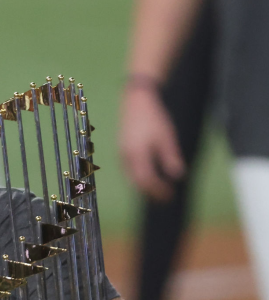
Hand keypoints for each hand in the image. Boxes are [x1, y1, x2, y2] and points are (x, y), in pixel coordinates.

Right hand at [119, 86, 183, 201]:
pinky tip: (149, 176)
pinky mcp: (121, 150)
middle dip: (151, 192)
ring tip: (159, 190)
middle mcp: (126, 157)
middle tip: (166, 198)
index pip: (146, 180)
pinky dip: (139, 177)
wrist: (136, 102)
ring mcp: (121, 154)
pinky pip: (129, 170)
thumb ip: (170, 156)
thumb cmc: (154, 117)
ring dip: (144, 186)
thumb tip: (178, 175)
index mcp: (137, 154)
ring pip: (131, 177)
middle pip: (137, 182)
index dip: (158, 190)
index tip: (170, 196)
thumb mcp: (166, 136)